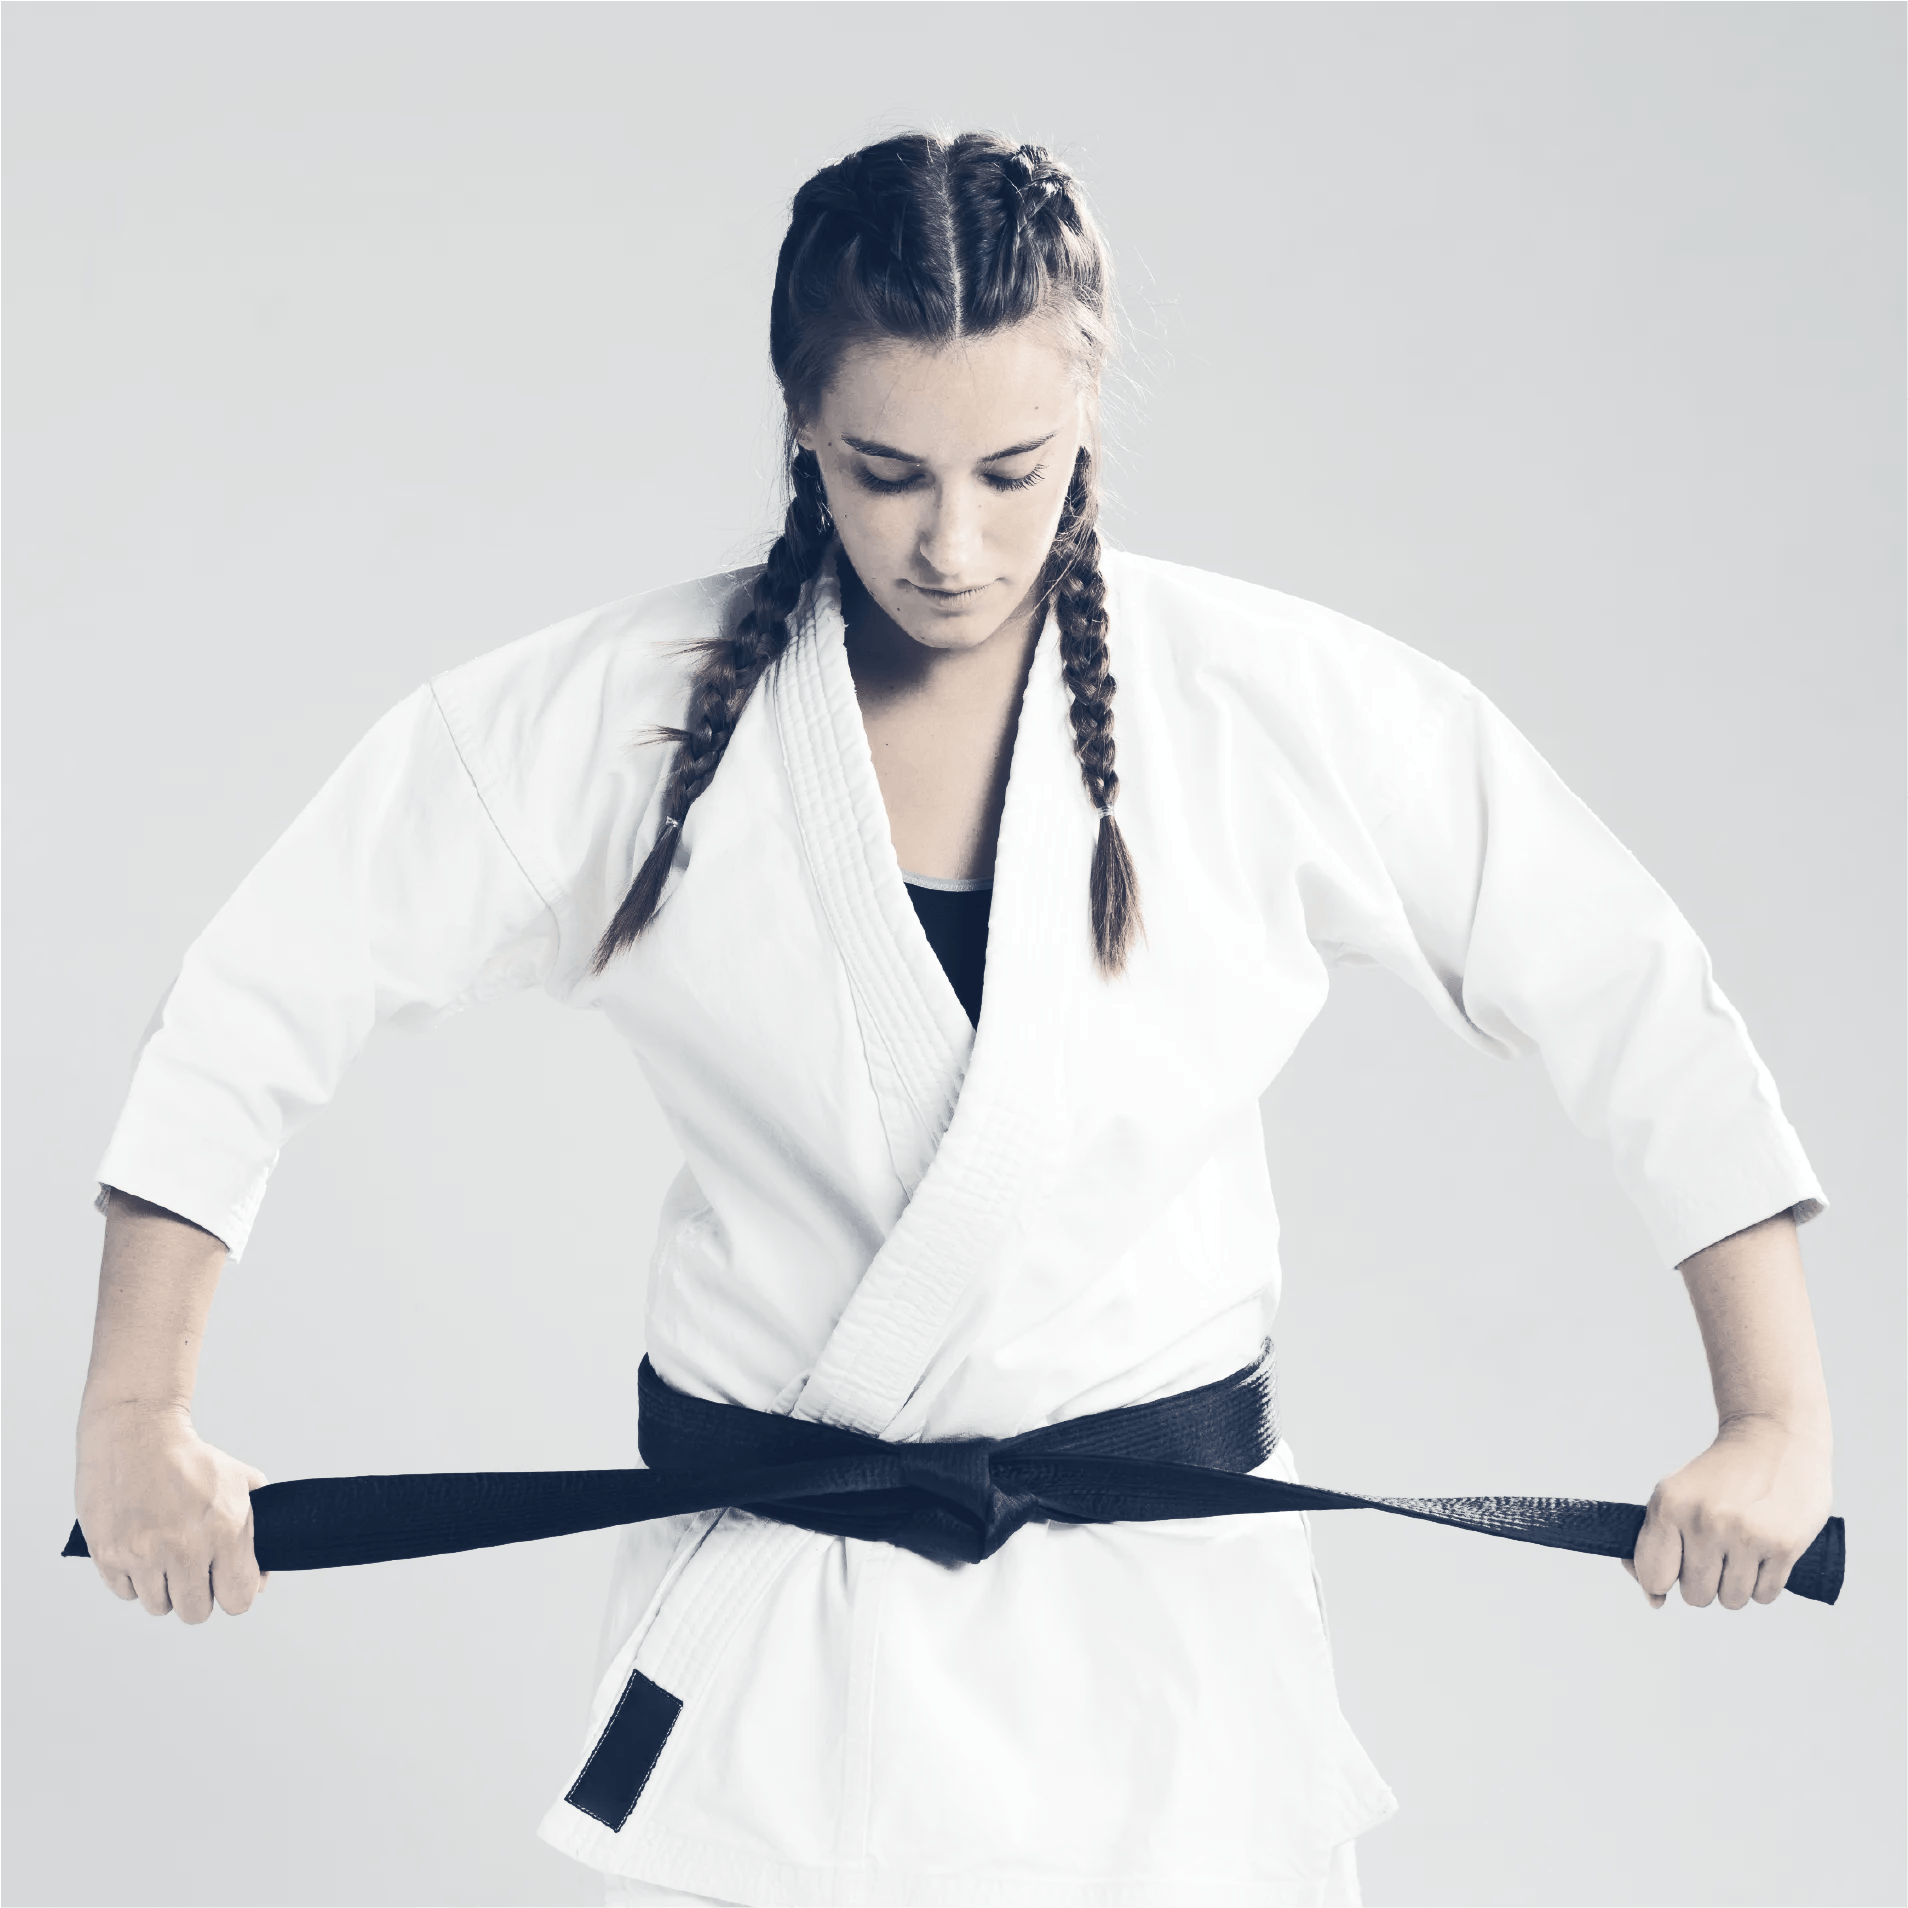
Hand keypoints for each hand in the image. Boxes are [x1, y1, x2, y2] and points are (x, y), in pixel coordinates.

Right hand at [74, 1399, 268, 1622]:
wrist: (136, 1432)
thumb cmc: (192, 1459)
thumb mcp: (241, 1482)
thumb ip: (256, 1531)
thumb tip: (259, 1579)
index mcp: (225, 1531)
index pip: (238, 1600)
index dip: (235, 1594)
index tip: (228, 1583)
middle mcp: (184, 1548)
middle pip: (196, 1613)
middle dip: (199, 1596)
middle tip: (194, 1571)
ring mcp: (143, 1554)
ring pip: (158, 1606)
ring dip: (164, 1588)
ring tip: (165, 1556)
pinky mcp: (109, 1555)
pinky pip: (126, 1592)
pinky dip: (134, 1579)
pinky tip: (141, 1549)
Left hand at [1624, 1414, 1832, 1608]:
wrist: (1773, 1440)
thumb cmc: (1717, 1477)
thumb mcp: (1674, 1494)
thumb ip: (1655, 1542)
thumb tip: (1651, 1599)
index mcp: (1670, 1506)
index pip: (1654, 1576)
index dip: (1659, 1583)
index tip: (1672, 1573)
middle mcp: (1706, 1521)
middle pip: (1695, 1596)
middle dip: (1703, 1581)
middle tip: (1714, 1552)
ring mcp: (1746, 1536)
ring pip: (1731, 1600)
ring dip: (1735, 1585)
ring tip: (1739, 1551)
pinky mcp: (1784, 1546)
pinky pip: (1764, 1596)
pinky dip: (1762, 1584)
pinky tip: (1762, 1553)